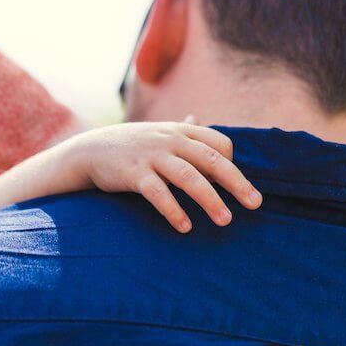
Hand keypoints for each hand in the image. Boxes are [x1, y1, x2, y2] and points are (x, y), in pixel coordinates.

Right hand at [64, 122, 261, 232]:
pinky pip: (158, 193)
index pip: (219, 143)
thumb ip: (182, 128)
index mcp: (180, 131)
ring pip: (188, 177)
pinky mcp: (133, 174)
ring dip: (209, 200)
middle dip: (236, 182)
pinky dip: (173, 210)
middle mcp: (170, 140)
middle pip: (211, 160)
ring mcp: (151, 156)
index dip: (231, 164)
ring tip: (225, 220)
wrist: (90, 150)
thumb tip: (198, 118)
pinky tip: (185, 227)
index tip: (236, 185)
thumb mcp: (158, 132)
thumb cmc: (132, 145)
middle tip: (255, 204)